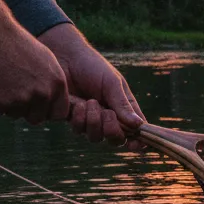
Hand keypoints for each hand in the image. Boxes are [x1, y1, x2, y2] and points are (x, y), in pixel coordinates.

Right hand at [0, 0, 69, 123]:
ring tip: (4, 82)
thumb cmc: (19, 46)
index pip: (59, 113)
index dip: (48, 111)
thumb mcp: (47, 62)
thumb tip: (53, 103)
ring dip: (9, 104)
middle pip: (36, 118)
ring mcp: (20, 100)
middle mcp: (42, 94)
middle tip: (16, 93)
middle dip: (27, 111)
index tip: (40, 106)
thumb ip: (52, 84)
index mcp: (57, 84)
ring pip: (15, 115)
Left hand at [38, 23, 145, 146]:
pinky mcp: (73, 119)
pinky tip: (77, 103)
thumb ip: (123, 104)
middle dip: (112, 130)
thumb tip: (138, 125)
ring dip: (93, 122)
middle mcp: (109, 117)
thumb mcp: (112, 83)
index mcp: (124, 108)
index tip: (135, 144)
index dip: (138, 141)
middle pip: (115, 140)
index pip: (136, 130)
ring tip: (89, 102)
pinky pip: (78, 130)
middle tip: (107, 113)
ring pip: (96, 138)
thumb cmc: (93, 66)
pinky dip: (79, 118)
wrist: (65, 58)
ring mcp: (91, 119)